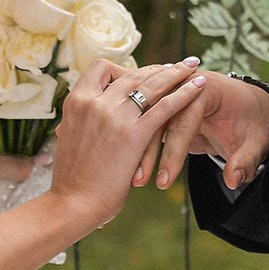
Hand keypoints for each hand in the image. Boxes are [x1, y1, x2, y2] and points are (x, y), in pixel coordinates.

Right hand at [48, 59, 210, 232]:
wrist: (72, 203)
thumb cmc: (72, 179)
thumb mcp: (70, 138)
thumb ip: (83, 122)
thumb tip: (88, 118)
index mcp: (76, 102)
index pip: (101, 69)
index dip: (123, 69)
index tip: (138, 74)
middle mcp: (94, 102)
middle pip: (132, 73)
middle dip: (156, 68)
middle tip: (175, 67)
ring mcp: (114, 116)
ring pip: (152, 83)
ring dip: (176, 72)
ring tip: (193, 66)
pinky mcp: (134, 133)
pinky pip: (166, 106)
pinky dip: (185, 93)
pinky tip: (198, 88)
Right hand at [137, 70, 268, 191]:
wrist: (251, 109)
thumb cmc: (253, 123)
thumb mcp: (256, 143)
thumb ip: (245, 161)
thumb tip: (232, 180)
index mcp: (208, 87)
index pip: (185, 118)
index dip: (175, 151)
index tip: (165, 180)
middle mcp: (186, 84)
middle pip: (160, 116)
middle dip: (149, 150)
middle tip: (140, 180)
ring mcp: (173, 92)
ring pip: (149, 119)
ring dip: (140, 148)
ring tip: (134, 179)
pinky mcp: (167, 105)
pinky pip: (148, 122)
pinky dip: (141, 144)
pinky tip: (131, 166)